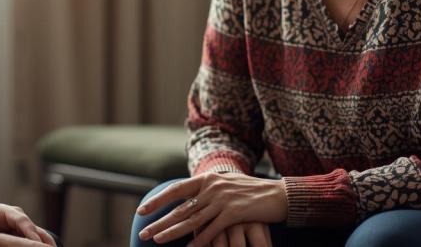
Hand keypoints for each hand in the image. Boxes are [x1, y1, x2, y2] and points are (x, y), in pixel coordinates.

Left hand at [0, 201, 56, 245]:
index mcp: (5, 211)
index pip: (22, 221)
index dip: (31, 233)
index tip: (38, 245)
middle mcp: (16, 216)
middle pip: (34, 228)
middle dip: (43, 240)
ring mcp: (20, 223)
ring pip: (37, 234)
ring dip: (42, 244)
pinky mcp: (20, 231)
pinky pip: (30, 238)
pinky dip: (36, 245)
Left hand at [136, 172, 286, 245]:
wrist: (279, 194)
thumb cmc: (251, 191)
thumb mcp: (226, 185)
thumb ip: (207, 190)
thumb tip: (188, 198)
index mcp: (208, 179)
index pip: (176, 190)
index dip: (158, 200)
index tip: (142, 210)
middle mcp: (212, 188)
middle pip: (180, 209)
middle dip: (160, 221)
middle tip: (143, 232)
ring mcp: (223, 200)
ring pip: (192, 220)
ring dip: (173, 232)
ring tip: (157, 240)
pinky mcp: (234, 214)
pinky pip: (212, 230)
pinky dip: (200, 241)